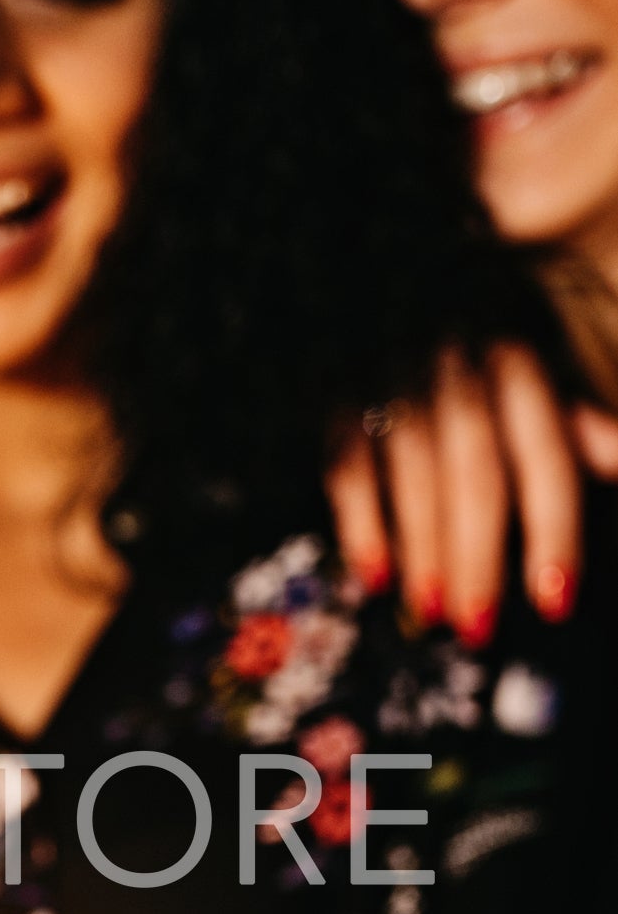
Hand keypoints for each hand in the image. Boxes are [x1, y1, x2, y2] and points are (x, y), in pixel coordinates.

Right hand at [327, 345, 617, 642]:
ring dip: (422, 551)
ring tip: (432, 612)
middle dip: (479, 558)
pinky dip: (360, 524)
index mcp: (521, 362)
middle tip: (480, 627)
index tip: (555, 601)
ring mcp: (393, 375)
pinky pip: (348, 464)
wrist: (383, 286)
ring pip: (413, 474)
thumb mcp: (538, 370)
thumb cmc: (475, 346)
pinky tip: (374, 576)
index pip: (546, 458)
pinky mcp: (337, 391)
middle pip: (475, 474)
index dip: (554, 533)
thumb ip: (577, 425)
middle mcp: (460, 364)